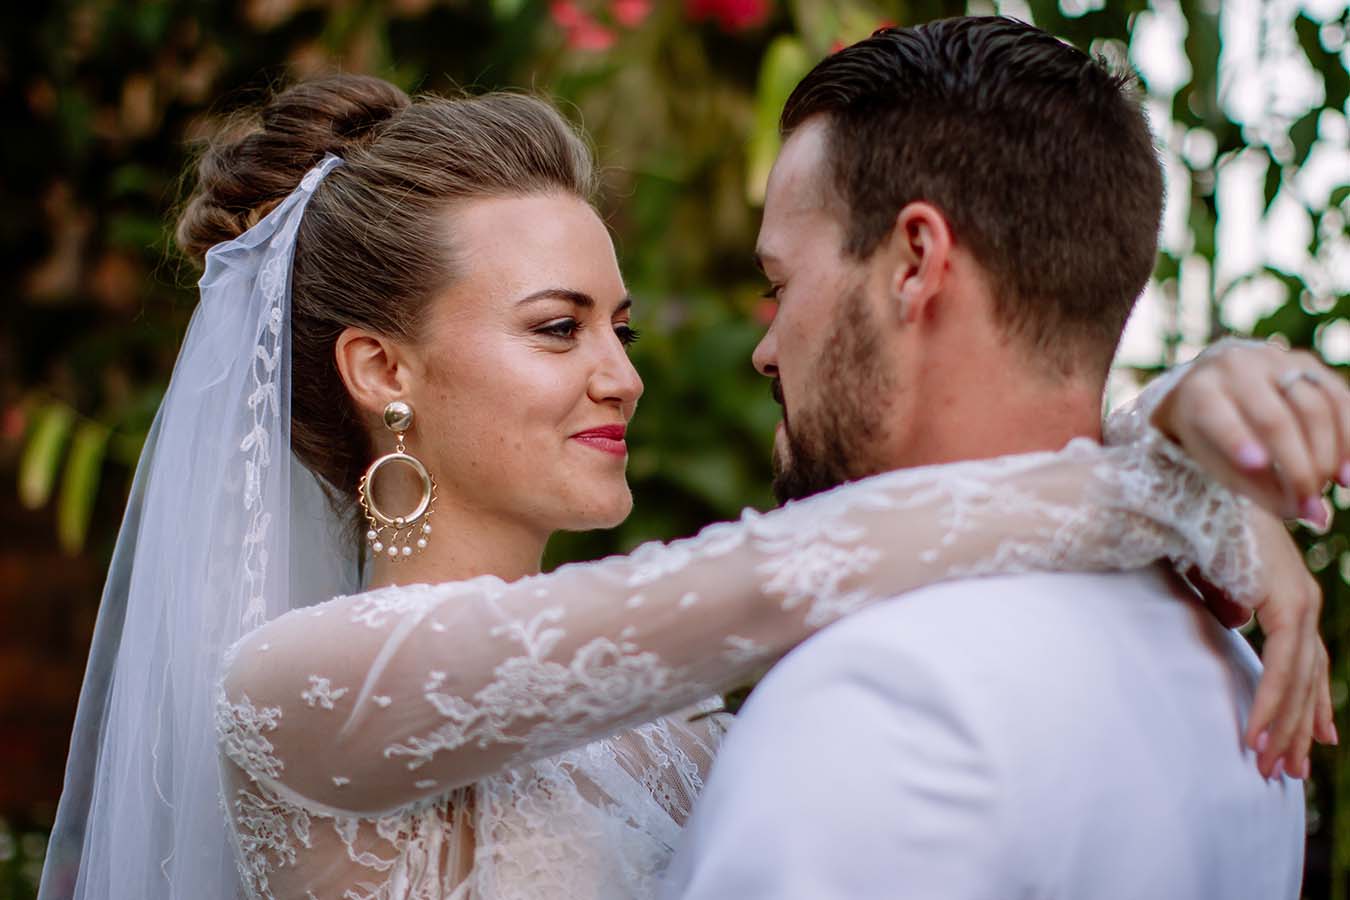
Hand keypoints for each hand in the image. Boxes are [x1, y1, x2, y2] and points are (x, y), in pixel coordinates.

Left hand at [1152, 341, 1349, 524]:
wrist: (1216, 383)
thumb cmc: (1213, 437)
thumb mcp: (1217, 462)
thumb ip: (1258, 490)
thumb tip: (1316, 517)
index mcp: (1200, 392)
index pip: (1219, 417)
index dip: (1237, 440)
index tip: (1255, 465)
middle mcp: (1236, 368)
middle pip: (1274, 419)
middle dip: (1297, 467)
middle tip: (1308, 503)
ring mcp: (1274, 361)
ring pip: (1314, 406)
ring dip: (1328, 453)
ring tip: (1331, 488)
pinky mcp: (1306, 363)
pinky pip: (1338, 397)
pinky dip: (1349, 436)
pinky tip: (1348, 473)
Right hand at [1189, 506, 1334, 778]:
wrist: (1191, 499)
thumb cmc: (1197, 529)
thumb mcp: (1214, 575)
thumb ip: (1230, 599)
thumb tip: (1236, 621)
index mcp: (1290, 592)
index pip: (1307, 659)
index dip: (1310, 702)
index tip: (1315, 739)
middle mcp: (1303, 599)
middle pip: (1309, 677)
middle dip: (1299, 728)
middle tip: (1292, 770)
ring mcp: (1300, 601)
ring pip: (1299, 681)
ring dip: (1282, 728)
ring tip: (1273, 767)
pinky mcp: (1286, 606)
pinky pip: (1282, 668)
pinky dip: (1271, 704)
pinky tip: (1258, 735)